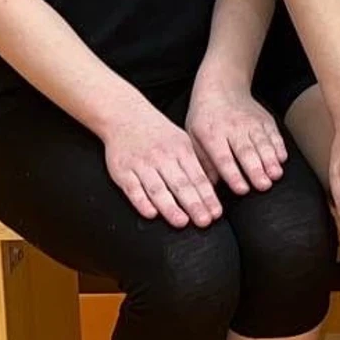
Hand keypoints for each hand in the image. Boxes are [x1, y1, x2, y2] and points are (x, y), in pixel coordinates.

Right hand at [106, 103, 221, 227]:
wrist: (126, 117)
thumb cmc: (159, 134)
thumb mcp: (182, 142)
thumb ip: (196, 163)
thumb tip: (213, 187)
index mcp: (181, 151)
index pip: (198, 177)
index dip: (207, 196)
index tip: (216, 213)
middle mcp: (163, 158)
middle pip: (181, 185)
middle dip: (195, 204)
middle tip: (205, 221)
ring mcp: (142, 165)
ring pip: (158, 189)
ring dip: (170, 207)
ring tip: (182, 222)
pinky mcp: (122, 172)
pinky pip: (133, 189)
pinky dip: (142, 202)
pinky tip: (151, 214)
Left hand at [188, 81, 286, 195]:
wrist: (222, 86)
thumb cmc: (205, 116)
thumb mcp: (193, 136)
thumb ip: (203, 161)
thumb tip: (210, 185)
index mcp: (212, 134)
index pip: (224, 158)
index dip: (234, 175)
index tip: (242, 189)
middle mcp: (234, 128)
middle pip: (246, 152)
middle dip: (256, 170)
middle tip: (264, 186)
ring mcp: (252, 123)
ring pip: (263, 143)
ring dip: (270, 161)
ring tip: (275, 175)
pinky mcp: (265, 119)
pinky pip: (274, 134)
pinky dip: (279, 147)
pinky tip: (282, 159)